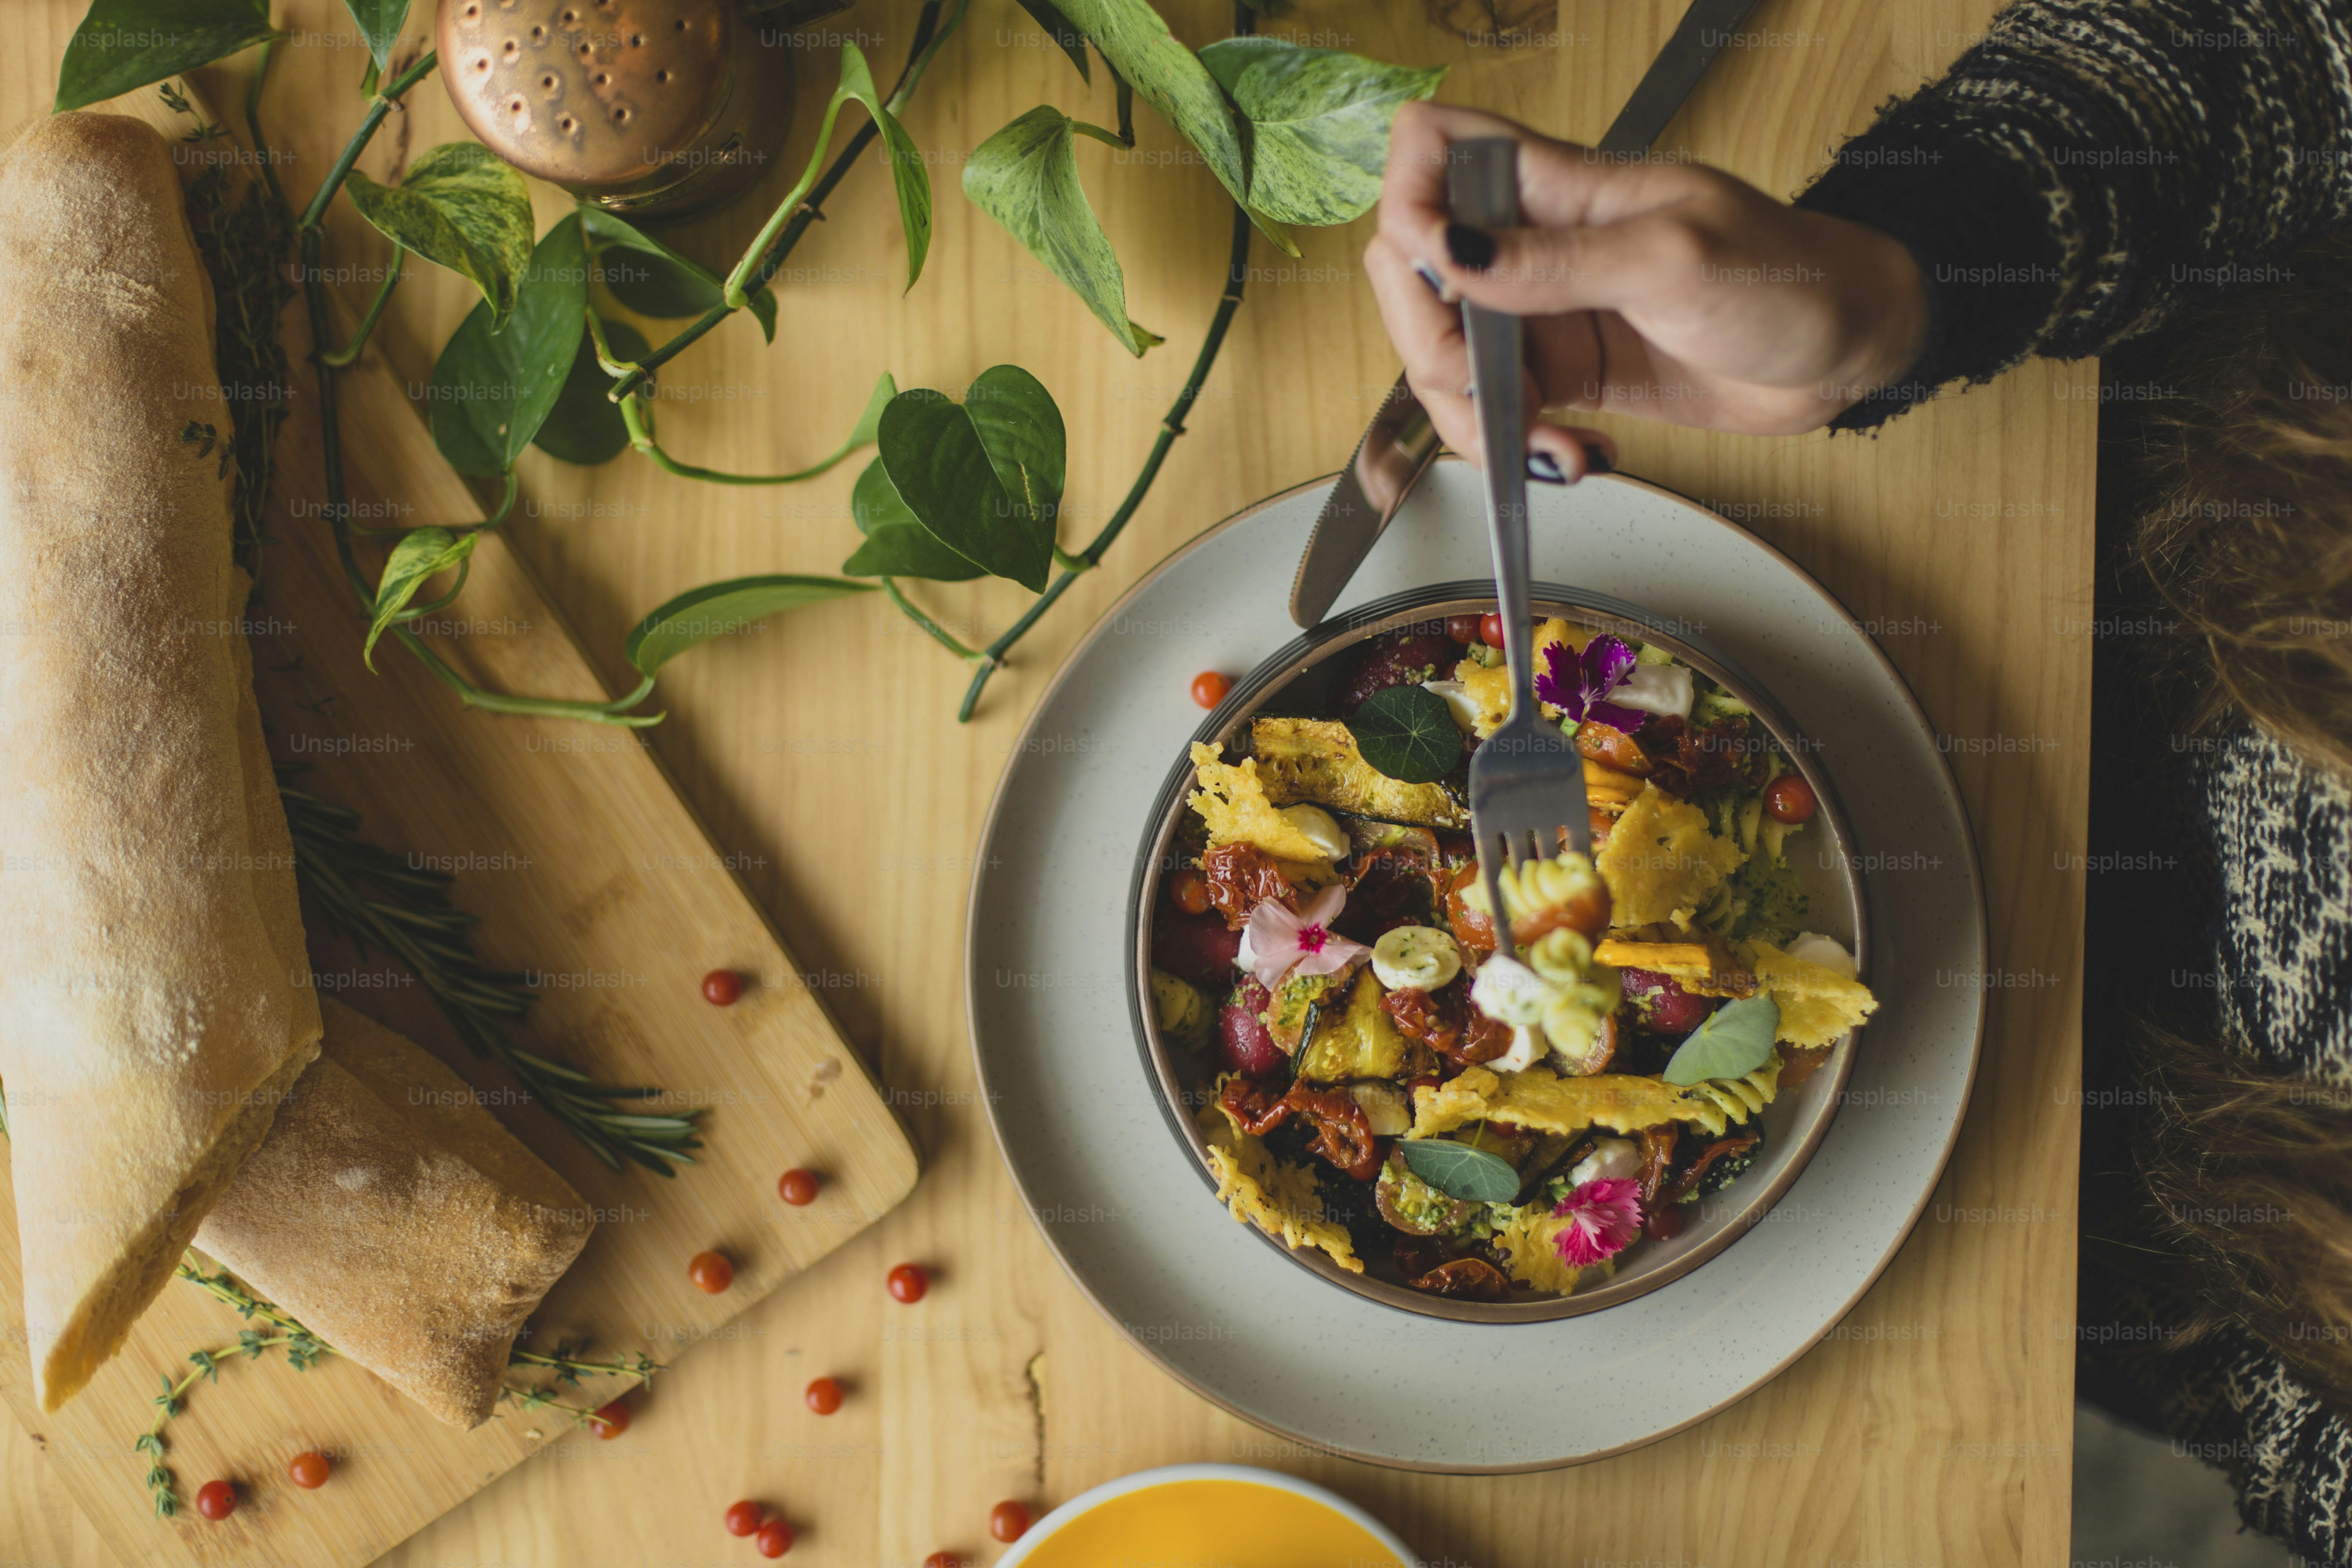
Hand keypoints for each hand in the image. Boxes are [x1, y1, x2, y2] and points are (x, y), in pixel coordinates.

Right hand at [1364, 102, 1929, 476]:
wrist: (1844, 349)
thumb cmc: (1787, 275)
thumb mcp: (1673, 258)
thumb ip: (1557, 260)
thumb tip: (1452, 249)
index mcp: (1557, 182)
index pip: (1434, 146)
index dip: (1410, 199)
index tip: (1438, 264)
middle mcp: (1535, 241)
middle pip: (1414, 272)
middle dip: (1430, 344)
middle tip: (1489, 391)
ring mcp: (1544, 310)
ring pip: (1445, 355)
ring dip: (1473, 416)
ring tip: (1544, 443)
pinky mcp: (1563, 372)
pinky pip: (1496, 409)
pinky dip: (1513, 445)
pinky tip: (1564, 453)